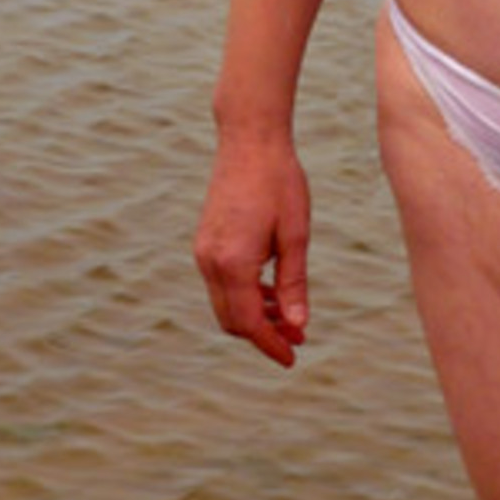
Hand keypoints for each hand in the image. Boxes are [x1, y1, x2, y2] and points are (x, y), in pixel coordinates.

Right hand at [194, 134, 312, 369]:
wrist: (250, 141)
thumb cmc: (280, 183)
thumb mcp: (295, 236)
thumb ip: (294, 284)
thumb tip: (297, 325)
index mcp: (233, 262)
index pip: (248, 322)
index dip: (270, 344)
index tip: (292, 358)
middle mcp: (210, 261)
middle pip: (232, 320)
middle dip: (263, 334)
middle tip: (297, 338)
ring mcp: (203, 251)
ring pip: (225, 303)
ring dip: (254, 316)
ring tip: (290, 318)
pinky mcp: (205, 242)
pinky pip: (222, 283)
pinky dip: (245, 296)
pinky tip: (272, 292)